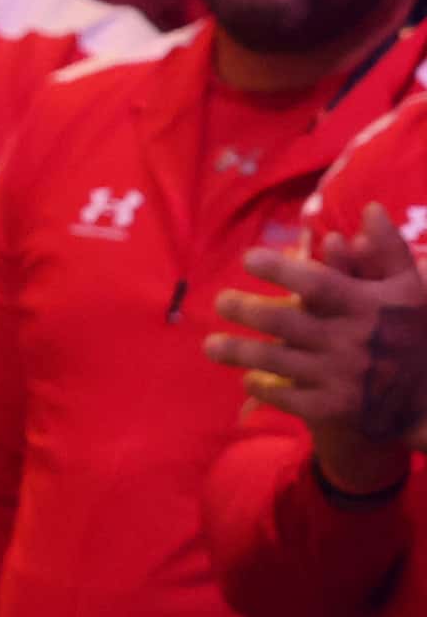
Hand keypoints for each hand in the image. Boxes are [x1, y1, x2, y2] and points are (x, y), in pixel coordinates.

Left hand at [207, 203, 426, 498]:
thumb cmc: (413, 335)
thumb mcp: (411, 291)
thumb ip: (389, 250)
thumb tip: (369, 208)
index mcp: (367, 307)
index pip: (317, 284)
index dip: (281, 269)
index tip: (248, 258)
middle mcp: (350, 341)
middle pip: (283, 322)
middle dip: (245, 310)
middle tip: (220, 300)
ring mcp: (339, 377)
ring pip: (275, 360)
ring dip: (237, 351)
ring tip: (210, 344)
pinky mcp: (332, 409)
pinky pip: (284, 397)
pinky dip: (262, 386)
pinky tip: (247, 377)